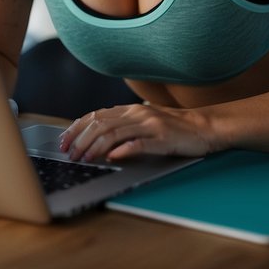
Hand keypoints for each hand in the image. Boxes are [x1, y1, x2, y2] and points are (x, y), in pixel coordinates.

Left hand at [58, 103, 215, 162]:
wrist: (204, 127)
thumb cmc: (174, 127)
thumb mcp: (145, 122)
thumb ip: (123, 126)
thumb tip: (97, 138)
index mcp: (130, 110)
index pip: (96, 115)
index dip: (77, 128)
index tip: (64, 141)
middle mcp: (137, 114)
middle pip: (101, 123)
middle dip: (81, 140)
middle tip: (70, 154)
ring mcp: (150, 125)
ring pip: (115, 133)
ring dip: (96, 147)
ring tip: (85, 159)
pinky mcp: (162, 138)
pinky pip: (139, 143)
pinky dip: (123, 150)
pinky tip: (112, 157)